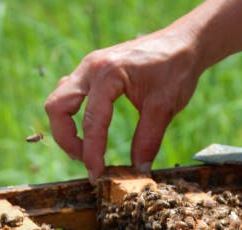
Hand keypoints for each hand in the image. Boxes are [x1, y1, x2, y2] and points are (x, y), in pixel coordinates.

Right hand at [45, 29, 202, 180]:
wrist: (183, 43)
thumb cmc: (176, 69)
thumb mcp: (165, 107)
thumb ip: (148, 140)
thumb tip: (138, 170)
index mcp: (108, 74)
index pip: (92, 121)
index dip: (92, 153)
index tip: (97, 176)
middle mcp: (91, 68)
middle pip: (57, 107)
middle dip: (67, 139)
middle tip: (86, 161)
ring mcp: (89, 67)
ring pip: (59, 99)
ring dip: (66, 127)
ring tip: (86, 149)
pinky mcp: (92, 71)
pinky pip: (69, 93)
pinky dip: (73, 115)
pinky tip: (90, 130)